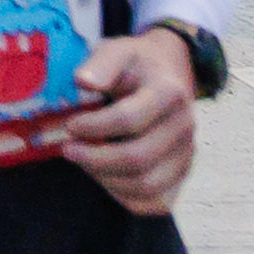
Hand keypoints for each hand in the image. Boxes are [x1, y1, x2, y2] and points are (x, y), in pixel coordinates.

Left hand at [57, 25, 200, 214]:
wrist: (167, 73)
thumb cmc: (134, 64)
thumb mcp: (117, 50)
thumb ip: (100, 64)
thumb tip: (82, 82)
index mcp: (169, 93)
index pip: (128, 119)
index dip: (93, 126)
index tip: (70, 125)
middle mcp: (185, 127)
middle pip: (138, 158)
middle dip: (94, 158)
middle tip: (67, 149)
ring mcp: (186, 154)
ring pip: (147, 186)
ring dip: (105, 178)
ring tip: (83, 161)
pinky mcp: (182, 175)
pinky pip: (156, 203)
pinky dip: (124, 196)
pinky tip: (103, 176)